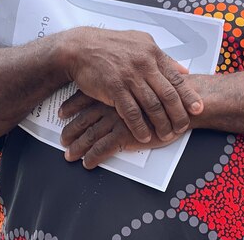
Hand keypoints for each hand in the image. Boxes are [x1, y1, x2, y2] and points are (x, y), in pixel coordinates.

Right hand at [59, 27, 202, 143]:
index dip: (188, 96)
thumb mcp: (140, 42)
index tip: (198, 108)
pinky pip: (131, 112)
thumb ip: (162, 58)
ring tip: (167, 134)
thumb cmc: (110, 45)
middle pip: (167, 94)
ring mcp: (129, 76)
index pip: (176, 78)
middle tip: (183, 126)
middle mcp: (143, 64)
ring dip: (161, 123)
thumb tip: (182, 70)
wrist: (80, 48)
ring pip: (152, 105)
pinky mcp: (114, 88)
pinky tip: (145, 135)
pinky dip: (140, 126)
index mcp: (152, 53)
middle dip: (178, 114)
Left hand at [59, 91, 184, 168]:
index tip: (61, 113)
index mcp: (113, 89)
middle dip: (71, 130)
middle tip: (62, 140)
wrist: (182, 103)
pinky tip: (87, 162)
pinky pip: (103, 147)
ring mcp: (117, 119)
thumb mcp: (144, 80)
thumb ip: (129, 82)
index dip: (71, 105)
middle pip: (84, 118)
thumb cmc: (165, 92)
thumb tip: (117, 85)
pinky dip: (92, 156)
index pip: (85, 96)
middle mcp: (111, 103)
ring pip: (90, 134)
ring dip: (77, 146)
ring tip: (69, 155)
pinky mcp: (125, 134)